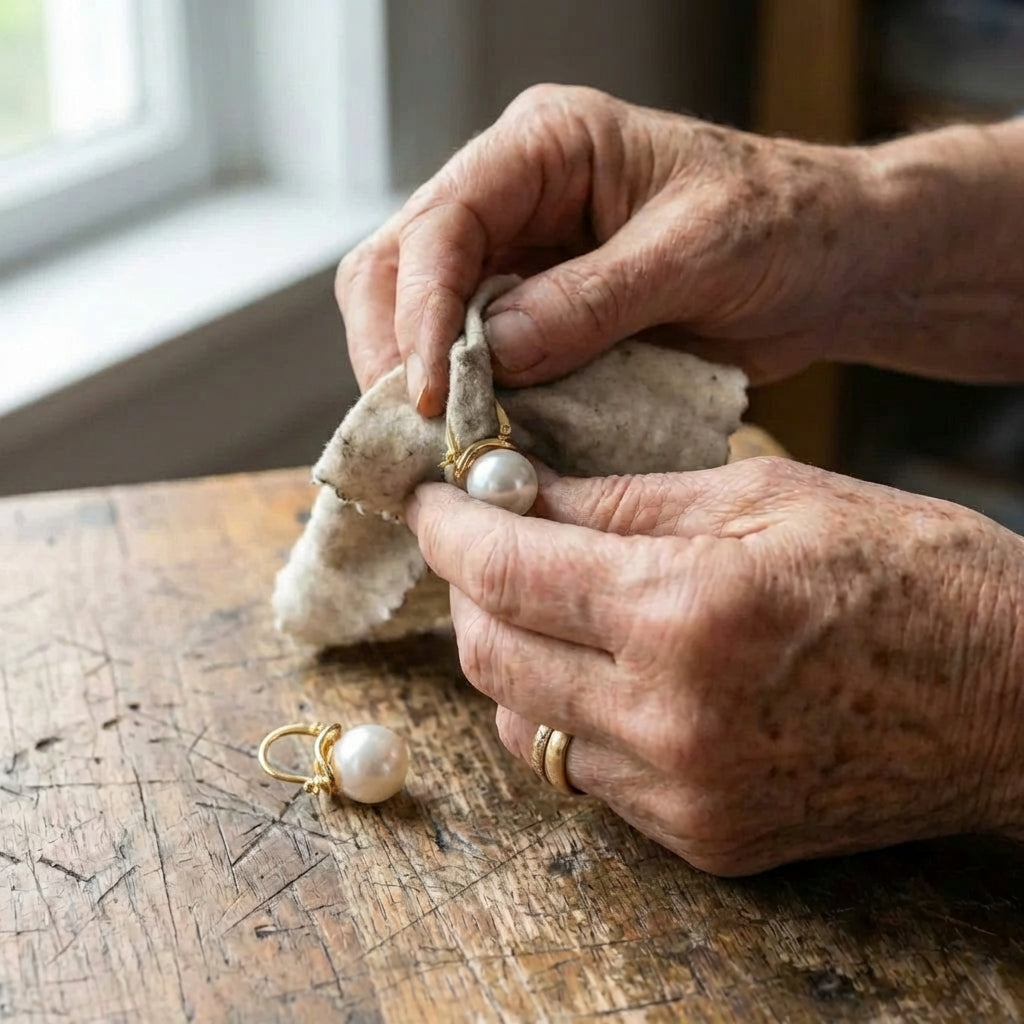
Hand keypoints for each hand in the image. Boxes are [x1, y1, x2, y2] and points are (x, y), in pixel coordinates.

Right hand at [337, 85, 876, 413]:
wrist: (828, 264)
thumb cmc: (783, 225)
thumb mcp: (696, 252)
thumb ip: (592, 301)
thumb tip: (492, 354)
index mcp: (546, 147)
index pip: (443, 221)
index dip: (420, 310)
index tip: (426, 392)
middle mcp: (515, 197)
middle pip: (401, 267)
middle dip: (396, 351)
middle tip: (416, 430)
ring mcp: (520, 259)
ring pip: (421, 317)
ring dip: (421, 383)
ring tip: (440, 444)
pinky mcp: (537, 316)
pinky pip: (474, 359)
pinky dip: (468, 402)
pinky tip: (477, 439)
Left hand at [406, 460, 1023, 874]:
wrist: (1015, 699)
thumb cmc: (910, 572)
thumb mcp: (765, 498)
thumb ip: (624, 501)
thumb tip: (521, 493)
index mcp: (687, 612)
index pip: (508, 570)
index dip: (451, 529)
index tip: (430, 501)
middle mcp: (671, 719)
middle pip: (492, 657)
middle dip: (467, 590)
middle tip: (481, 542)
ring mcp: (684, 793)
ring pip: (525, 725)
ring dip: (509, 656)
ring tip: (539, 601)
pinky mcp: (704, 837)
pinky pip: (585, 774)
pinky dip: (566, 713)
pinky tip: (598, 667)